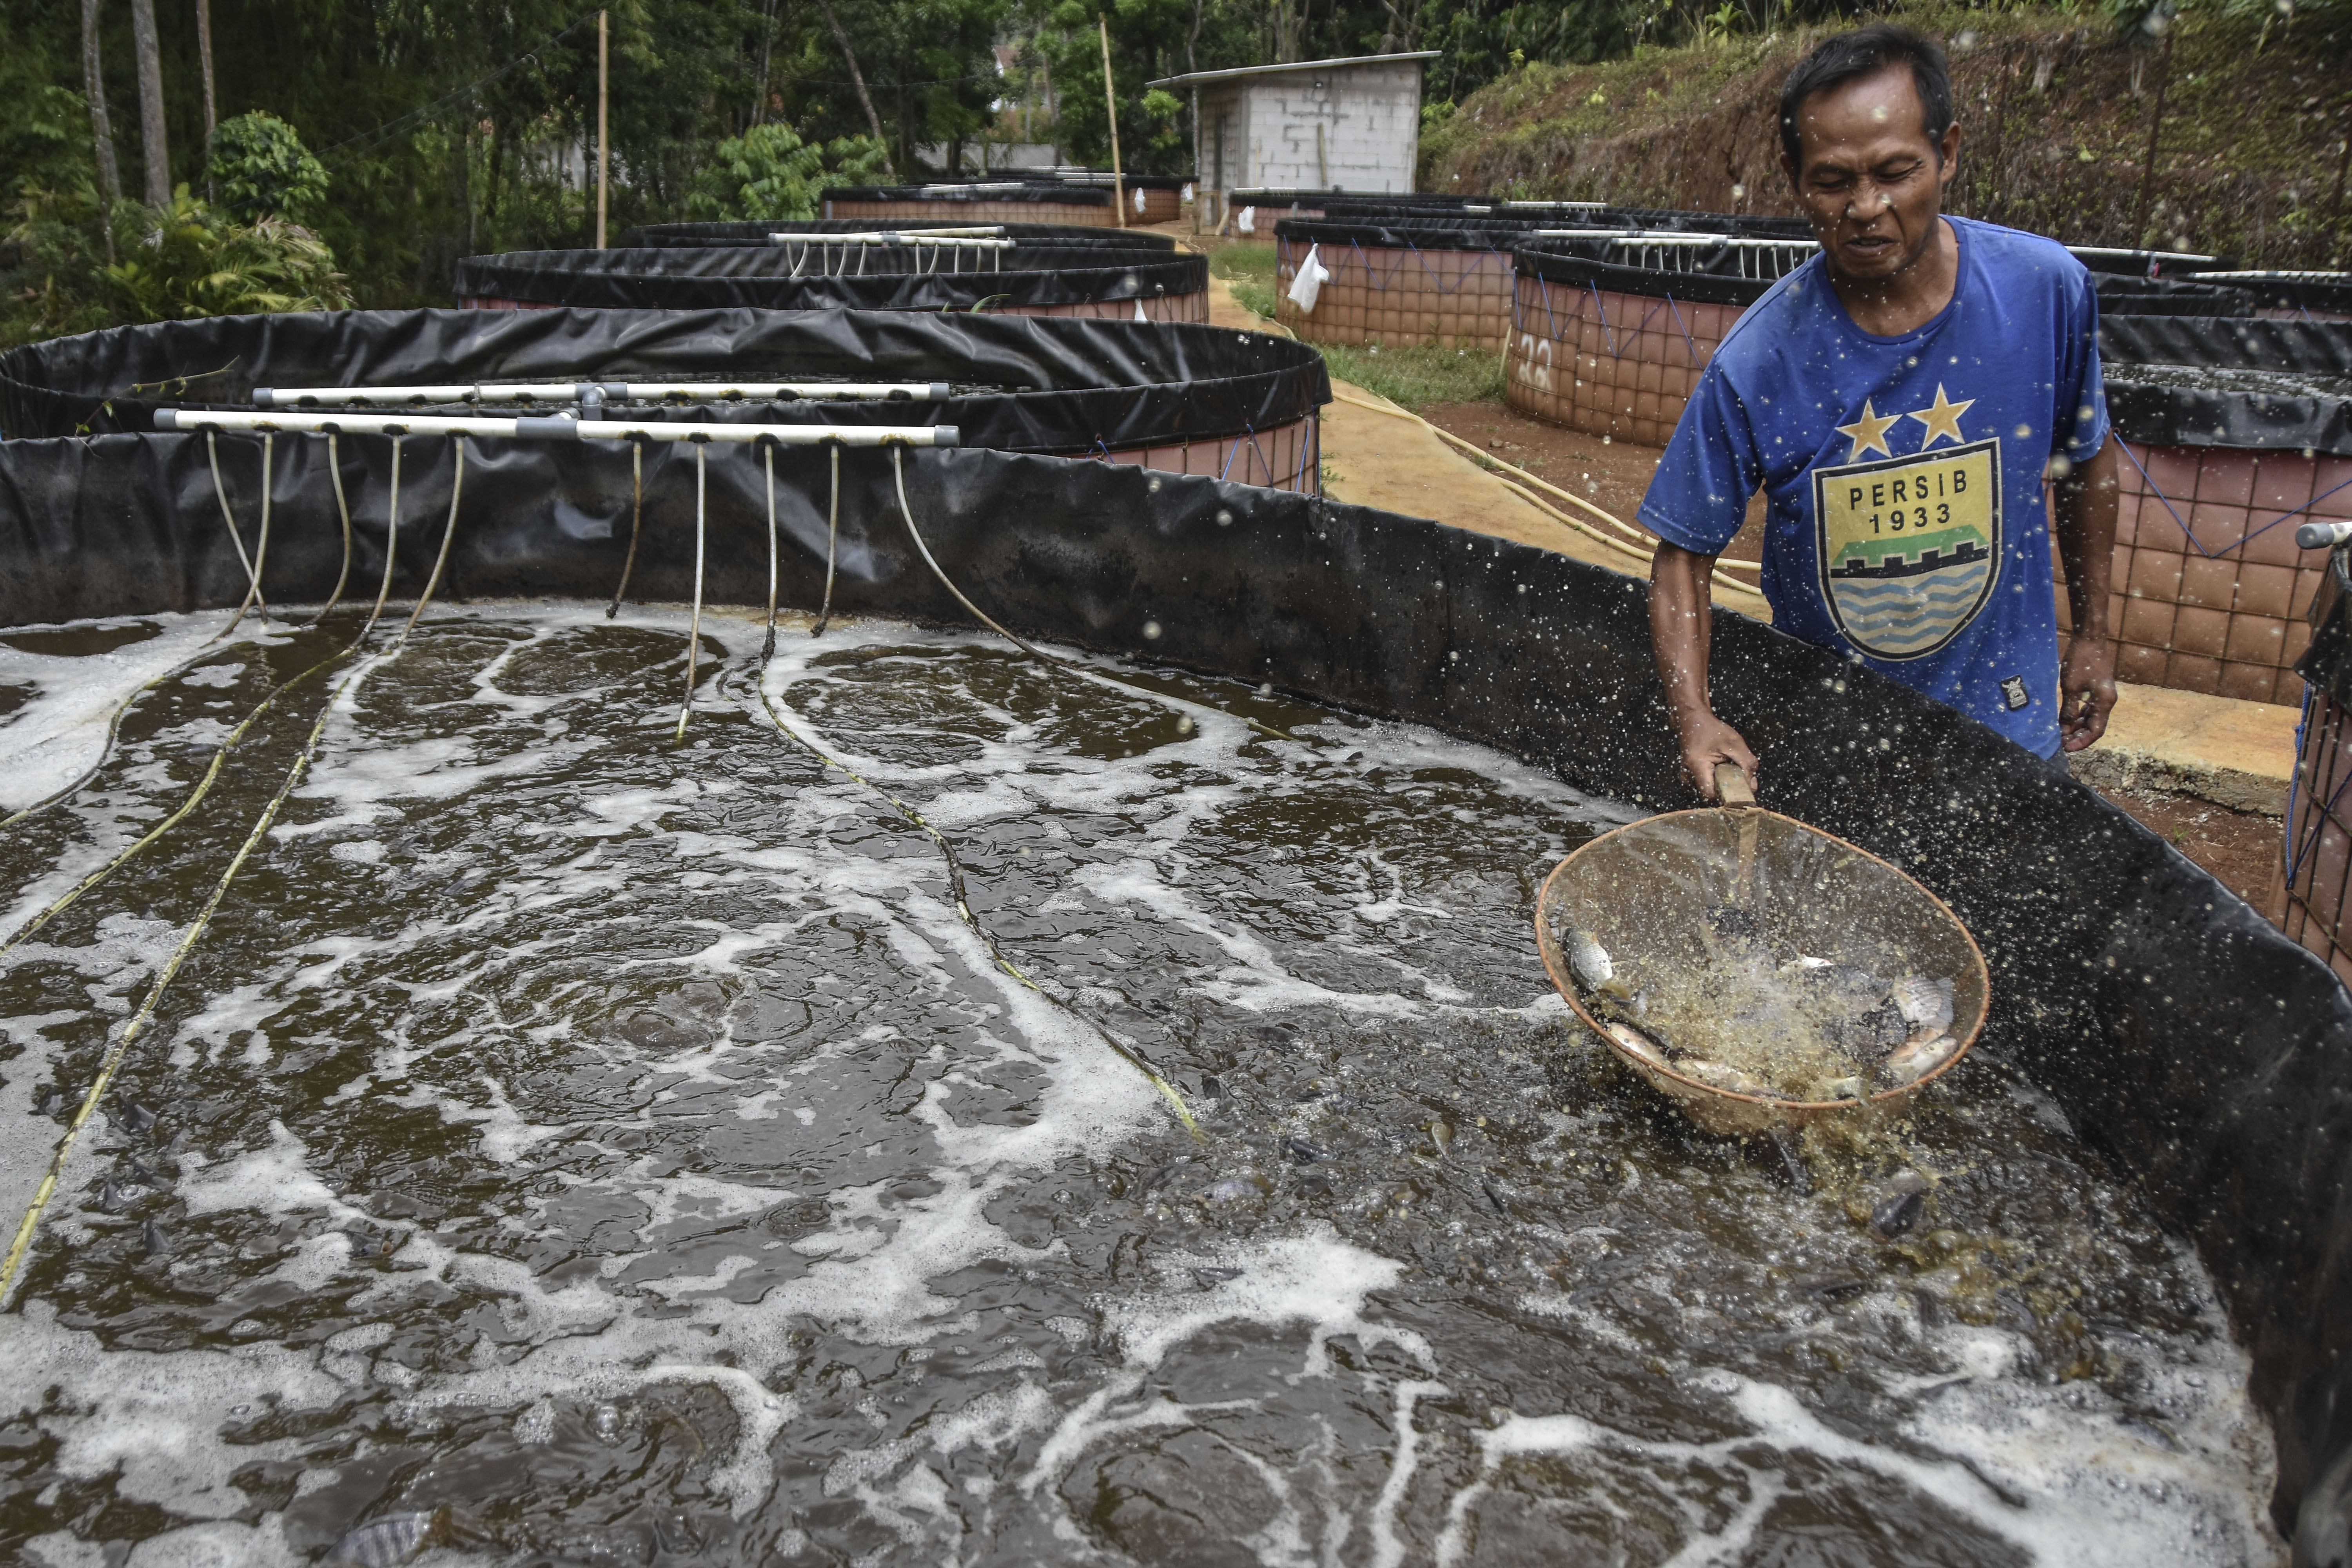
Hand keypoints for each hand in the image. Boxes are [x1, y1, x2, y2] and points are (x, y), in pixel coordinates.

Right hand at [1676, 709, 1758, 800]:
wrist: (1692, 721)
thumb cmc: (1712, 730)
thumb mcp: (1735, 743)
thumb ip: (1747, 764)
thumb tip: (1752, 787)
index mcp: (1697, 767)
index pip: (1711, 795)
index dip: (1727, 796)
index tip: (1740, 790)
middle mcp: (1687, 776)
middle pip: (1711, 796)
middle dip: (1727, 790)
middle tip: (1737, 775)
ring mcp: (1686, 778)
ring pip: (1709, 792)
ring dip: (1722, 785)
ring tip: (1727, 768)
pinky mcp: (1689, 777)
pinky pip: (1705, 786)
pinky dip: (1716, 781)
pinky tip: (1720, 769)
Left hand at [2059, 634, 2117, 752]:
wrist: (2089, 638)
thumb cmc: (2081, 661)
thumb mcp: (2071, 688)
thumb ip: (2068, 710)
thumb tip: (2064, 730)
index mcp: (2105, 702)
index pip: (2096, 731)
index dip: (2081, 742)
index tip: (2066, 748)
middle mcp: (2107, 700)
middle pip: (2094, 726)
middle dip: (2078, 736)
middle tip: (2060, 742)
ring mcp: (2103, 694)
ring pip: (2091, 718)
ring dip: (2077, 727)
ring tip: (2060, 733)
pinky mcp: (2097, 689)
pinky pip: (2089, 708)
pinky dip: (2078, 716)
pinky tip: (2065, 719)